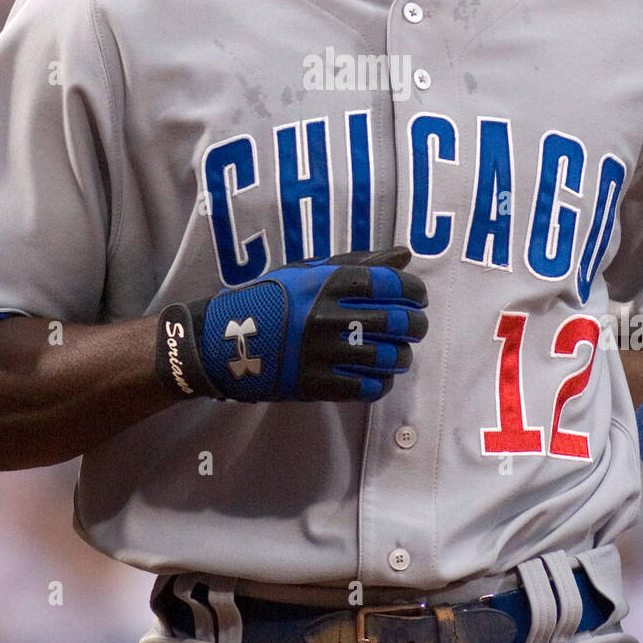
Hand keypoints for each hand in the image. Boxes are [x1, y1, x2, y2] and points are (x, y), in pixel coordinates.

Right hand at [164, 247, 427, 403]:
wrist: (223, 340)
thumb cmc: (273, 298)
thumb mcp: (310, 269)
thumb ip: (360, 262)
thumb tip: (406, 254)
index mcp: (329, 283)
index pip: (393, 284)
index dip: (415, 291)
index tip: (418, 297)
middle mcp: (329, 316)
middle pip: (399, 321)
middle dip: (417, 324)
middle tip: (414, 325)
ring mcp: (324, 353)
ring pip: (390, 357)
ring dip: (403, 355)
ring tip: (397, 351)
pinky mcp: (317, 385)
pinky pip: (370, 387)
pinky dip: (383, 381)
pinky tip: (378, 373)